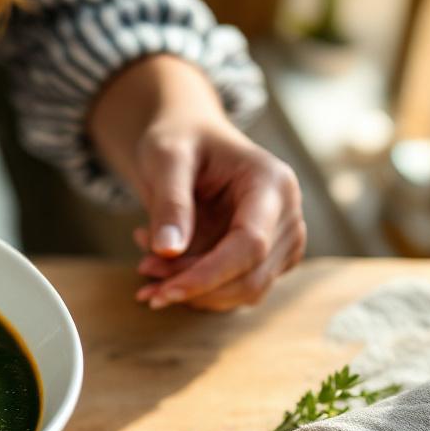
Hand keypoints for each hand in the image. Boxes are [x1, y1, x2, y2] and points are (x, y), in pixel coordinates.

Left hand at [129, 122, 305, 310]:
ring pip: (242, 291)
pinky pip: (233, 289)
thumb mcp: (165, 159)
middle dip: (193, 286)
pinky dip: (196, 287)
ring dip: (191, 290)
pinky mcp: (266, 259)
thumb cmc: (180, 140)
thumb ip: (170, 203)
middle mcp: (287, 215)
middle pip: (250, 276)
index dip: (209, 275)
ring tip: (146, 260)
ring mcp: (281, 240)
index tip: (165, 291)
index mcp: (272, 183)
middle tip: (142, 269)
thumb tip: (168, 251)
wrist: (190, 139)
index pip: (252, 244)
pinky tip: (162, 260)